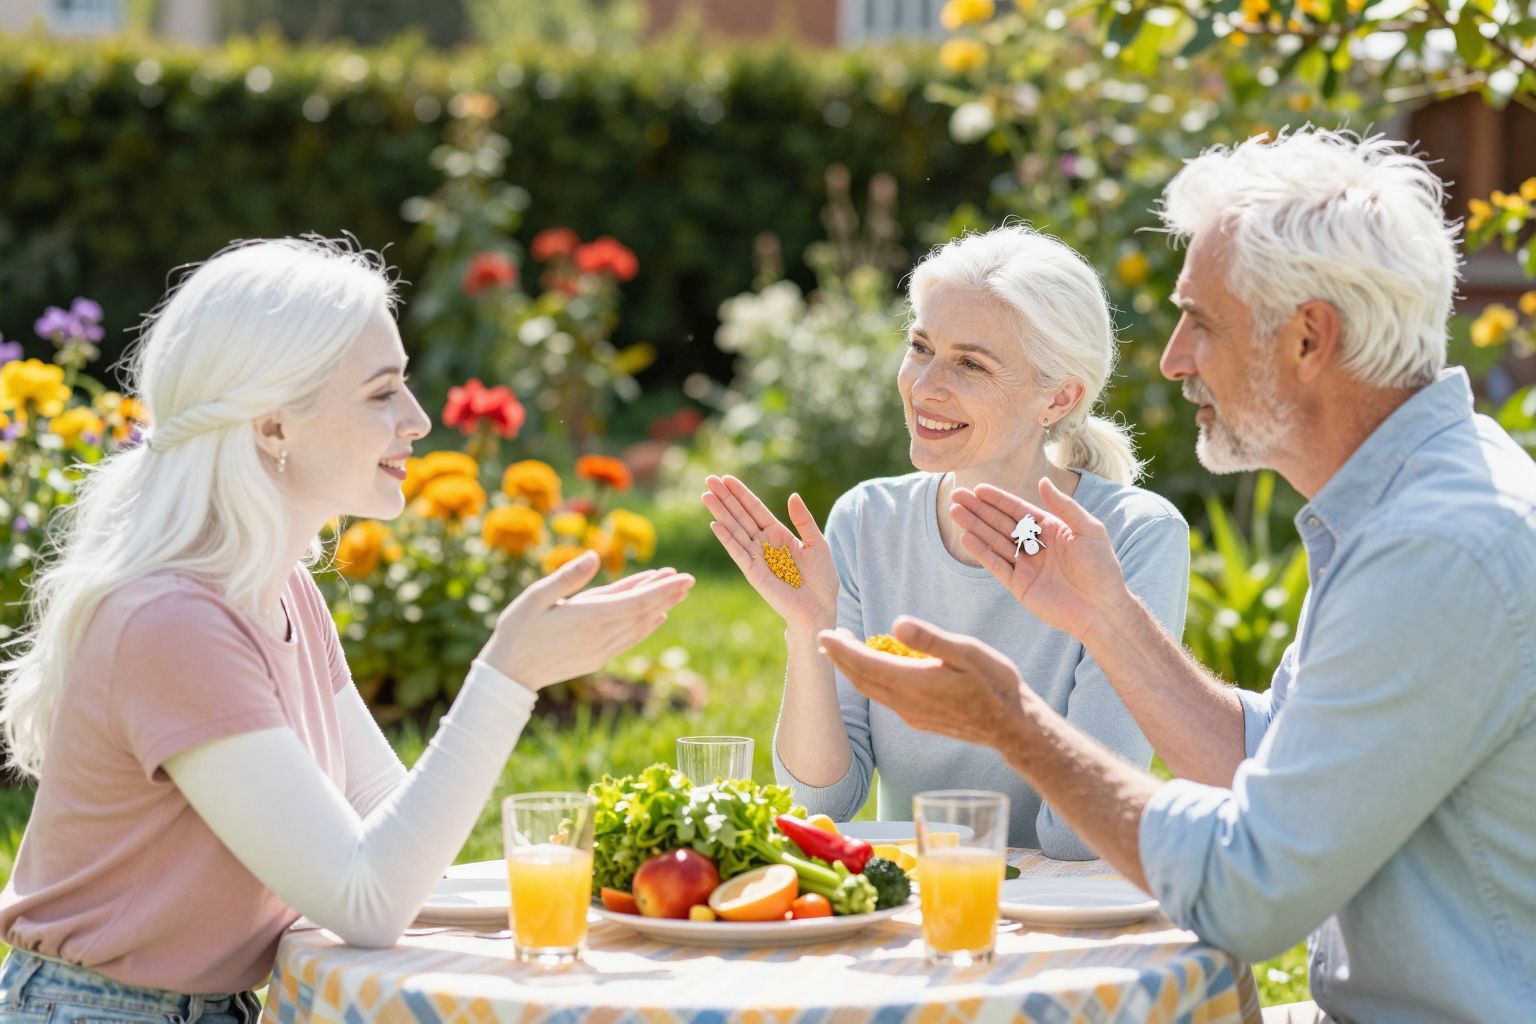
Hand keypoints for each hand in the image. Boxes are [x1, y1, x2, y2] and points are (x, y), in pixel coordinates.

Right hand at [478, 552, 693, 689]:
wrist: (510, 673)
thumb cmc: (517, 629)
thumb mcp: (535, 596)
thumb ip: (568, 577)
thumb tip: (595, 556)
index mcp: (588, 617)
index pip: (637, 602)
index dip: (662, 589)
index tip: (682, 577)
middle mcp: (600, 635)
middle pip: (644, 613)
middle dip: (668, 595)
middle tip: (689, 579)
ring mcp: (601, 650)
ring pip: (639, 626)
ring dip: (660, 608)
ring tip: (678, 593)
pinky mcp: (597, 658)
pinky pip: (630, 639)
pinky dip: (646, 626)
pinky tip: (657, 617)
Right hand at [702, 475, 837, 631]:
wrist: (819, 608)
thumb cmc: (821, 578)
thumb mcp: (817, 542)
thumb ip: (804, 520)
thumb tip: (792, 496)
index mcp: (778, 534)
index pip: (756, 509)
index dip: (742, 494)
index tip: (727, 478)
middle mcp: (764, 543)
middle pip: (741, 515)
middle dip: (725, 498)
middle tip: (709, 479)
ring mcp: (756, 557)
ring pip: (735, 530)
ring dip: (721, 513)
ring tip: (706, 495)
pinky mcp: (753, 572)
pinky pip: (737, 552)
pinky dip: (726, 538)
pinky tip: (715, 524)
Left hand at [817, 618, 1034, 749]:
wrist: (1011, 726)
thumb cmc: (994, 683)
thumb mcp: (967, 652)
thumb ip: (930, 638)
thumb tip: (896, 624)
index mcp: (913, 682)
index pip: (864, 664)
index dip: (840, 649)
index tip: (824, 634)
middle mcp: (906, 702)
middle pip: (860, 679)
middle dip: (840, 658)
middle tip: (828, 637)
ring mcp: (911, 714)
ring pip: (871, 691)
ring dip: (853, 671)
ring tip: (843, 651)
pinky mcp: (918, 719)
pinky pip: (884, 698)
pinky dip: (870, 681)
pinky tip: (875, 670)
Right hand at [949, 479, 1129, 640]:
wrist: (1101, 609)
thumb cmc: (1101, 568)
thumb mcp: (1088, 530)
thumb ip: (1064, 506)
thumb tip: (1043, 481)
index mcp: (1051, 529)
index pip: (1018, 510)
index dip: (997, 499)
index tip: (978, 489)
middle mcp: (1035, 545)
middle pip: (1000, 523)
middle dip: (978, 509)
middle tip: (956, 496)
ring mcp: (1025, 566)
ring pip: (994, 541)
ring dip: (974, 526)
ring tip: (954, 512)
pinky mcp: (1019, 586)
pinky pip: (996, 565)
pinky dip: (981, 552)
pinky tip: (966, 538)